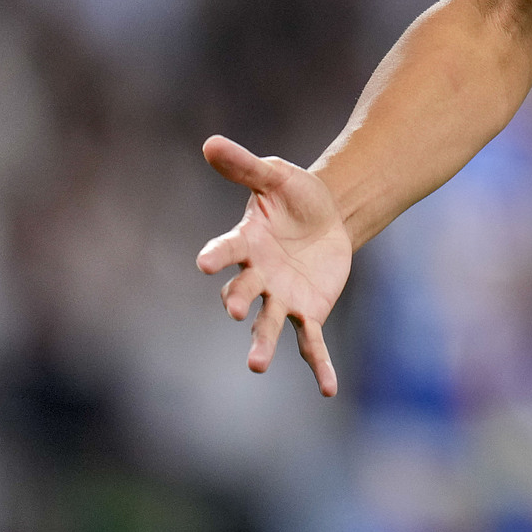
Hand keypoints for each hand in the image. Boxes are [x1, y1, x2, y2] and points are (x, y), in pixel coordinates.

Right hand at [194, 135, 351, 395]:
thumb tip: (210, 142)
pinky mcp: (308, 311)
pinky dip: (319, 365)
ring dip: (261, 344)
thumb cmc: (294, 195)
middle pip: (243, 292)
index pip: (227, 250)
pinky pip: (311, 342)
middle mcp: (257, 276)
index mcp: (246, 242)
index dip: (217, 256)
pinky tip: (328, 389)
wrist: (327, 216)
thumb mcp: (274, 176)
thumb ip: (244, 166)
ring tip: (254, 366)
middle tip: (233, 311)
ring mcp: (281, 297)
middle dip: (237, 301)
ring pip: (268, 324)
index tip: (204, 262)